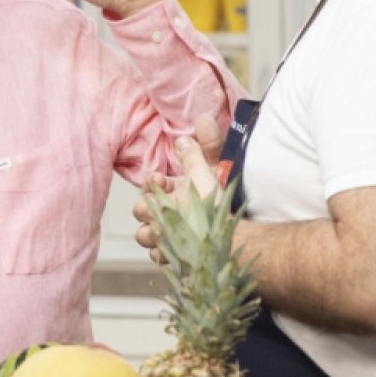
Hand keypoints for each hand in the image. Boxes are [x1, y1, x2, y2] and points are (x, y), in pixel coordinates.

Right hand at [133, 114, 226, 263]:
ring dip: (150, 233)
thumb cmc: (221, 205)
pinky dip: (163, 253)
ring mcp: (166, 235)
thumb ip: (205, 147)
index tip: (160, 180)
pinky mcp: (171, 257)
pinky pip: (156, 256)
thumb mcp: (211, 173)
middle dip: (146, 209)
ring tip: (164, 233)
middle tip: (161, 210)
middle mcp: (166, 213)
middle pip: (140, 210)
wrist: (235, 238)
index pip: (148, 185)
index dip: (150, 182)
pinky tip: (175, 250)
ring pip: (143, 235)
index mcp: (173, 193)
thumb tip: (202, 119)